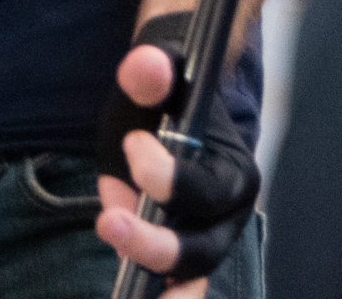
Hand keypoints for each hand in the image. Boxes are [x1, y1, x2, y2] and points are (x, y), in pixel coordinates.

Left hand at [94, 15, 258, 298]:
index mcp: (233, 172)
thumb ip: (150, 72)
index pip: (205, 189)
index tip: (133, 143)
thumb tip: (147, 65)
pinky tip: (124, 297)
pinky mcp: (176, 256)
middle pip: (200, 248)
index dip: (167, 175)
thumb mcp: (154, 77)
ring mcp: (202, 241)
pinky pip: (170, 286)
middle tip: (107, 221)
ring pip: (186, 276)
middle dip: (154, 243)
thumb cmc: (164, 98)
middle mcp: (226, 217)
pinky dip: (153, 295)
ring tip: (123, 290)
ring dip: (154, 283)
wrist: (165, 111)